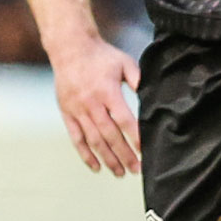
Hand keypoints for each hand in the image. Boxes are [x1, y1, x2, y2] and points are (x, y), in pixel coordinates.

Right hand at [50, 37, 142, 175]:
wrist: (69, 48)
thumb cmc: (101, 56)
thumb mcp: (124, 63)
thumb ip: (138, 81)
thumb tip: (153, 98)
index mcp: (107, 91)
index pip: (124, 120)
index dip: (135, 137)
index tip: (145, 151)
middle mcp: (91, 103)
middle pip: (109, 135)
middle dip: (124, 155)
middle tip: (137, 170)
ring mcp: (77, 109)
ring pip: (93, 140)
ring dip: (107, 159)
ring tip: (120, 173)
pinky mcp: (67, 112)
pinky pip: (76, 138)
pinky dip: (85, 154)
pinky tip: (96, 167)